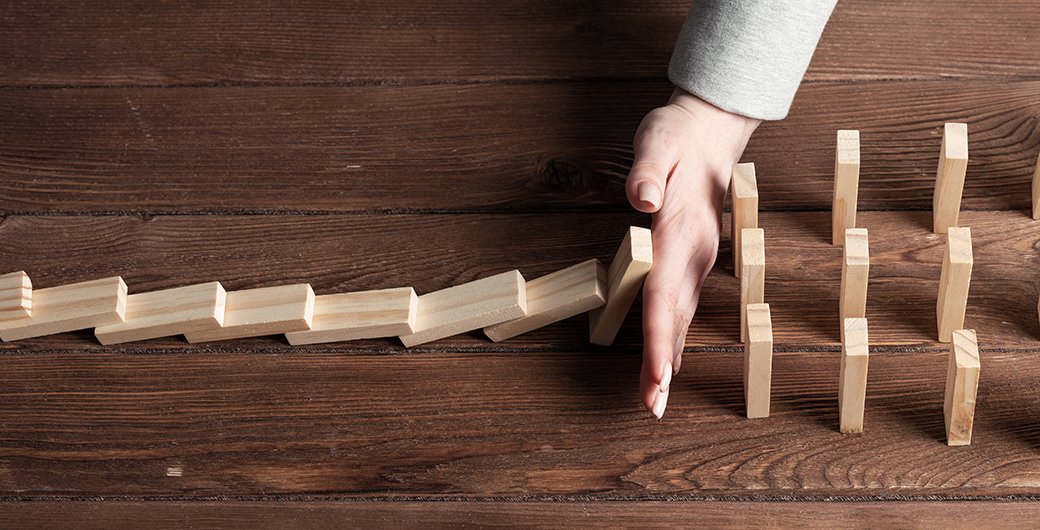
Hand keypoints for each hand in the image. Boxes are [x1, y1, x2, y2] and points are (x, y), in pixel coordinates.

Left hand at [626, 88, 760, 417]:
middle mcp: (694, 253)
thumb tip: (640, 200)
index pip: (666, 291)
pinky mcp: (693, 262)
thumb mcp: (657, 140)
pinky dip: (674, 340)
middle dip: (665, 364)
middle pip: (677, 316)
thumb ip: (647, 171)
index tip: (657, 373)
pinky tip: (668, 366)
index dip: (661, 336)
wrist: (711, 132)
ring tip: (656, 399)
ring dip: (670, 360)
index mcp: (681, 230)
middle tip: (652, 405)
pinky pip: (682, 307)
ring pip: (682, 317)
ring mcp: (698, 260)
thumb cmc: (677, 137)